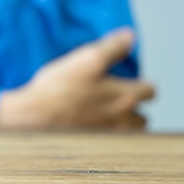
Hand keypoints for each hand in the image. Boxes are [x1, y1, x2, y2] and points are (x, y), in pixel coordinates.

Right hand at [0, 28, 155, 131]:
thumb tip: (131, 36)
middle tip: (115, 100)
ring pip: (128, 133)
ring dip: (122, 125)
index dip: (140, 84)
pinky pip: (109, 143)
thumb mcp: (86, 58)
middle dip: (133, 108)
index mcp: (125, 96)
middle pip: (143, 117)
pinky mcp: (93, 147)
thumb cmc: (58, 89)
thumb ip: (113, 47)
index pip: (149, 91)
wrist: (33, 116)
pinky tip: (89, 128)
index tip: (127, 81)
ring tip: (103, 116)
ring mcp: (108, 137)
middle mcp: (122, 119)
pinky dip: (106, 137)